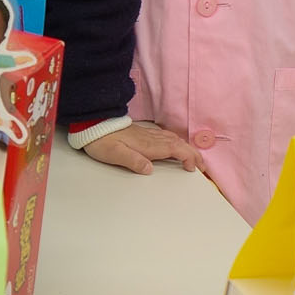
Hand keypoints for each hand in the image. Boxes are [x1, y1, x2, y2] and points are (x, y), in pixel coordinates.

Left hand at [82, 122, 201, 174]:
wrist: (92, 125)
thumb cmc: (101, 141)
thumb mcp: (114, 154)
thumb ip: (133, 161)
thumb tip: (149, 169)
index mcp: (148, 145)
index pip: (175, 150)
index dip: (188, 158)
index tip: (193, 168)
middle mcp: (151, 139)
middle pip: (179, 144)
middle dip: (193, 154)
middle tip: (202, 166)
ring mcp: (147, 135)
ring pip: (173, 140)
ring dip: (186, 148)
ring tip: (193, 157)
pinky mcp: (142, 133)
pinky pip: (165, 137)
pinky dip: (175, 142)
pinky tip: (174, 144)